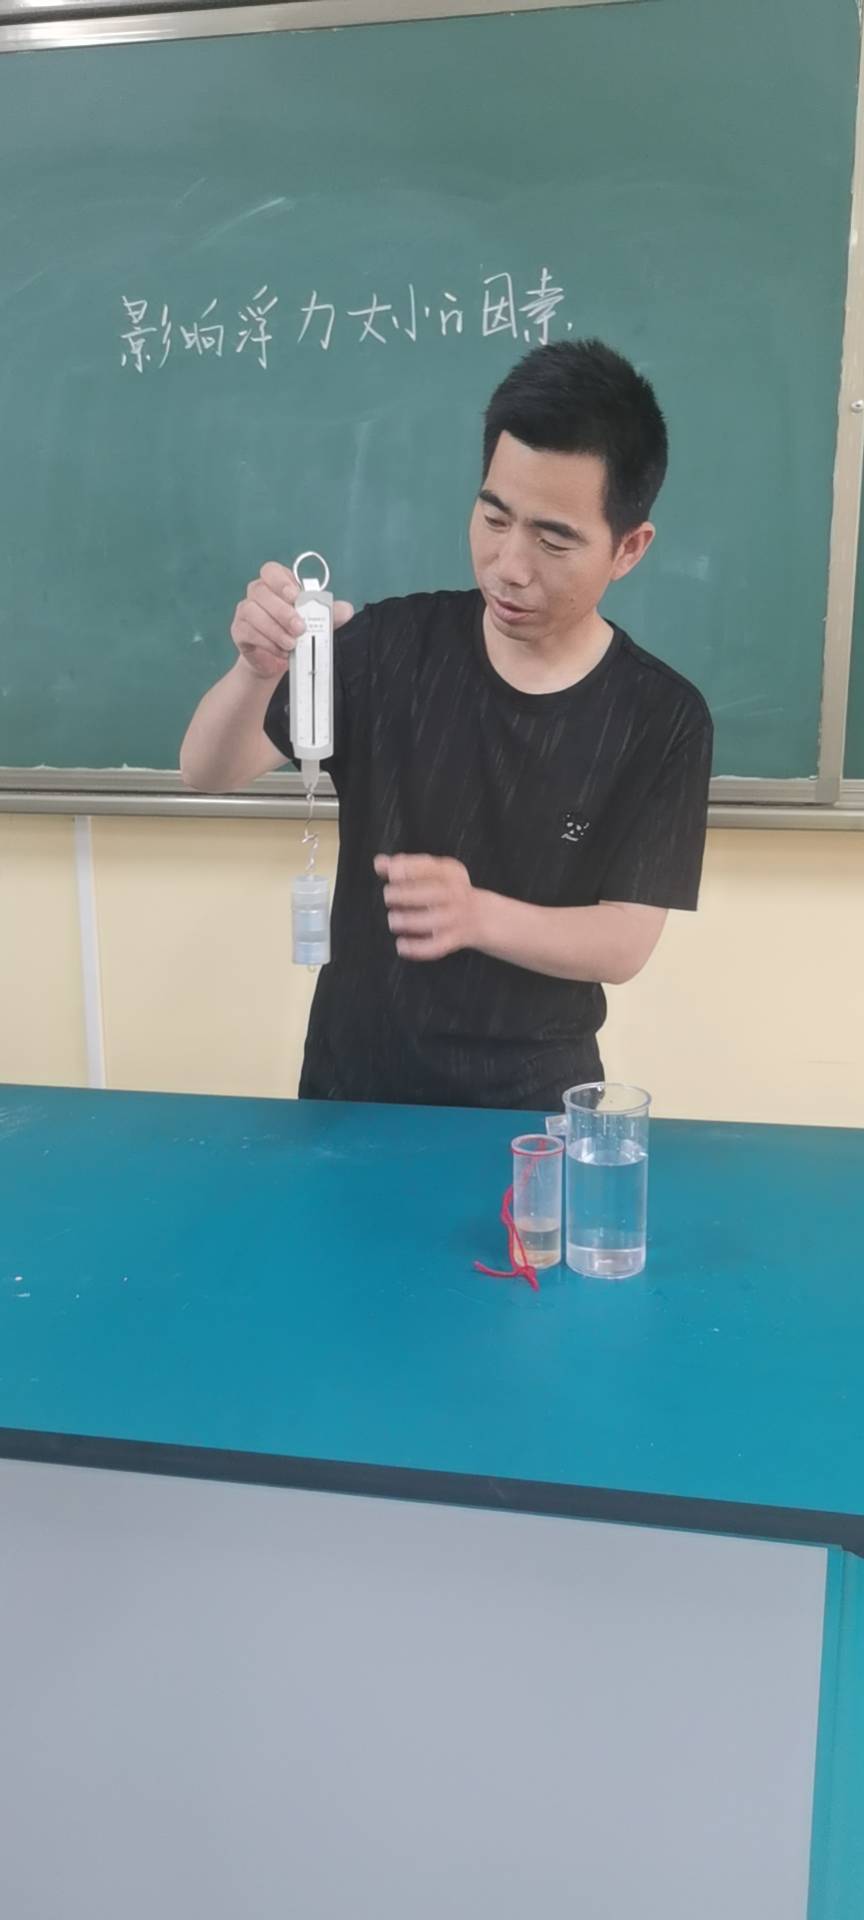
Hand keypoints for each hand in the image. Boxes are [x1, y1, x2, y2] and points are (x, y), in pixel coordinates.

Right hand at [230, 560, 354, 680]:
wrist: (277, 660)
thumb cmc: (296, 633)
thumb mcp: (317, 623)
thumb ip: (329, 614)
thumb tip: (346, 609)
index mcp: (276, 584)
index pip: (271, 571)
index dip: (281, 581)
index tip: (295, 596)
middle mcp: (258, 593)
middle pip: (261, 591)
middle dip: (282, 611)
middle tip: (299, 628)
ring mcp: (245, 611)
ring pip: (252, 611)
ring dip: (274, 630)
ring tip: (292, 645)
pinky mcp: (239, 630)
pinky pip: (248, 632)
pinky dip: (266, 643)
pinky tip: (280, 651)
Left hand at [375, 854, 482, 961]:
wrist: (480, 916)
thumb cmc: (446, 889)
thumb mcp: (433, 872)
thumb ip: (405, 865)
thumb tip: (378, 863)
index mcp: (449, 873)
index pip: (430, 868)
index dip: (408, 870)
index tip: (391, 873)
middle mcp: (455, 894)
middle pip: (432, 893)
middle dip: (405, 894)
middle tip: (389, 896)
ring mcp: (455, 918)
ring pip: (433, 921)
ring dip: (408, 921)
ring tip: (393, 920)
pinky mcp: (452, 939)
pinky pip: (436, 947)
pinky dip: (417, 948)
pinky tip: (401, 945)